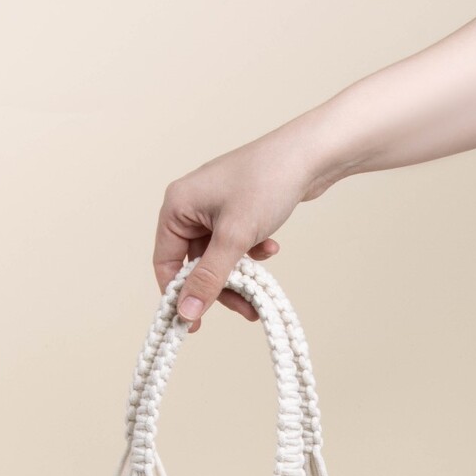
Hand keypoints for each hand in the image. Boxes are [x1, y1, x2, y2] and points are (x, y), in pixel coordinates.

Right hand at [153, 125, 338, 331]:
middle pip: (194, 264)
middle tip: (244, 309)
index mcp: (177, 206)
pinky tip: (270, 248)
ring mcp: (214, 207)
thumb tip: (185, 311)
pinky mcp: (237, 209)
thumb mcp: (234, 238)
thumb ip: (208, 277)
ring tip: (262, 290)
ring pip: (218, 257)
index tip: (193, 322)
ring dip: (240, 275)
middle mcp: (191, 205)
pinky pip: (234, 244)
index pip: (165, 261)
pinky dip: (251, 254)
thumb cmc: (266, 183)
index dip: (177, 294)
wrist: (310, 153)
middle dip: (220, 287)